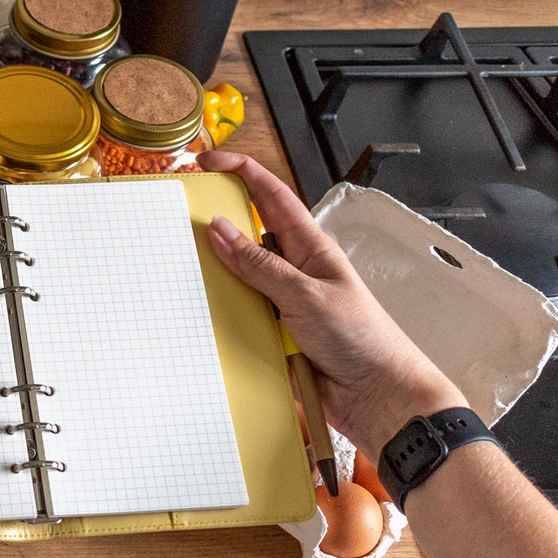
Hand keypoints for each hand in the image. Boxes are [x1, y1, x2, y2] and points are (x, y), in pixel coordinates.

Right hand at [196, 150, 464, 458]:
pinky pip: (236, 316)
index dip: (240, 171)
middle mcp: (293, 270)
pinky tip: (198, 313)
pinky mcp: (273, 335)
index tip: (206, 160)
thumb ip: (261, 265)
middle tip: (179, 213)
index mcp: (310, 248)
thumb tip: (220, 229)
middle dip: (214, 220)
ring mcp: (281, 303)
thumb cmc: (362, 339)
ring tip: (181, 265)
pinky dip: (218, 313)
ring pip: (236, 277)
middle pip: (246, 235)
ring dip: (213, 273)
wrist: (377, 397)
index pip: (271, 197)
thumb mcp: (306, 295)